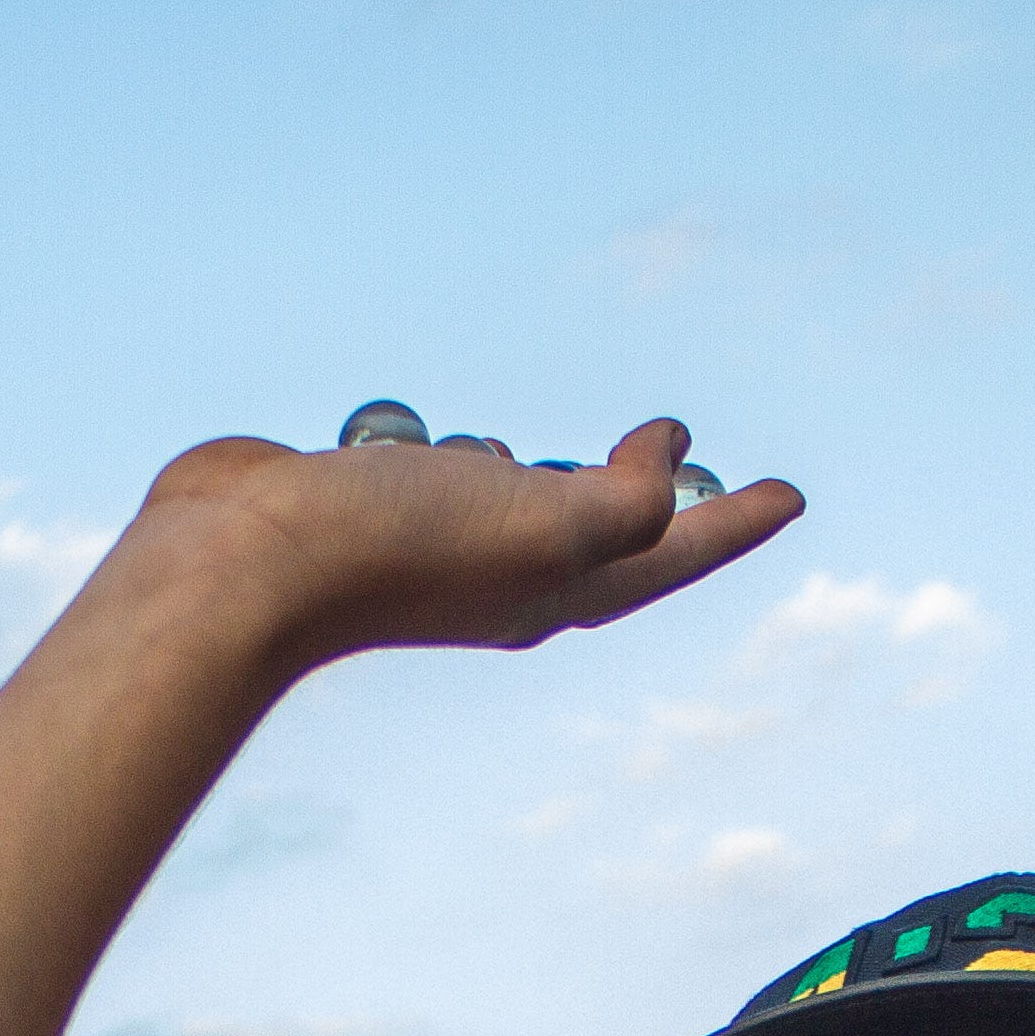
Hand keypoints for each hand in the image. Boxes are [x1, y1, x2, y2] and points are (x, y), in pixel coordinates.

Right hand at [109, 418, 799, 671]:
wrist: (241, 566)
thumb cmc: (393, 548)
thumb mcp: (541, 522)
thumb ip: (626, 501)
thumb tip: (671, 466)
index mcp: (559, 589)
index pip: (674, 551)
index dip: (737, 522)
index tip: (793, 495)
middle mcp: (505, 575)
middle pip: (613, 538)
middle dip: (663, 508)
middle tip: (707, 475)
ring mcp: (437, 547)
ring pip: (526, 507)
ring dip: (563, 480)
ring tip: (594, 457)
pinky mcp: (375, 512)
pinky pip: (450, 481)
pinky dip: (473, 462)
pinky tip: (466, 446)